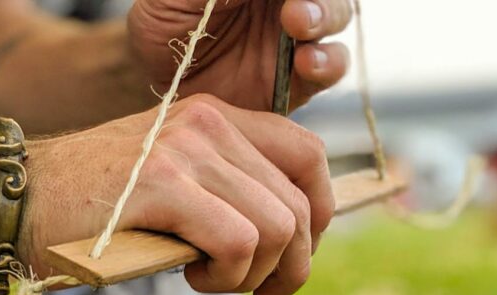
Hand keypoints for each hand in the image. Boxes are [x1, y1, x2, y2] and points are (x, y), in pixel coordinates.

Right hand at [20, 94, 332, 294]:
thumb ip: (224, 190)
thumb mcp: (171, 179)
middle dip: (291, 267)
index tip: (292, 260)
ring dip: (250, 275)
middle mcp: (209, 124)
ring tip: (207, 279)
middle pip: (299, 205)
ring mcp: (186, 150)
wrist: (16, 197)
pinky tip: (190, 276)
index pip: (309, 157)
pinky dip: (225, 276)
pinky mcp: (161, 185)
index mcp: (218, 117)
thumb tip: (285, 239)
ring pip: (275, 228)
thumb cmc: (92, 205)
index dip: (318, 218)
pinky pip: (236, 242)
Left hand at [127, 0, 351, 110]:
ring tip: (298, 24)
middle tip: (290, 8)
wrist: (160, 84)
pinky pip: (330, 68)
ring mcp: (297, 37)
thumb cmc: (164, 26)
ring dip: (325, 16)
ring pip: (336, 16)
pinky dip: (327, 62)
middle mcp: (285, 1)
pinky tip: (306, 63)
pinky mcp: (301, 80)